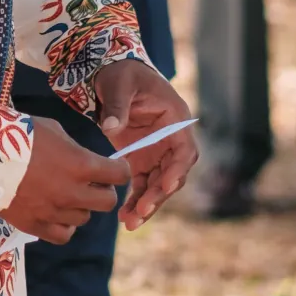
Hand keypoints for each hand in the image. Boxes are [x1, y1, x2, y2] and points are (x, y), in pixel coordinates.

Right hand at [0, 119, 130, 244]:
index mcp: (80, 165)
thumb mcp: (53, 130)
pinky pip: (64, 235)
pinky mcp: (36, 226)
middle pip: (108, 202)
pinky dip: (64, 226)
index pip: (119, 174)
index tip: (113, 167)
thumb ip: (74, 150)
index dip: (119, 169)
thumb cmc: (17, 133)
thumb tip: (84, 160)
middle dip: (104, 190)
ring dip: (80, 206)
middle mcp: (72, 192)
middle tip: (92, 183)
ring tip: (65, 194)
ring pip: (84, 218)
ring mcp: (54, 212)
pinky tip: (57, 213)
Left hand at [91, 59, 196, 229]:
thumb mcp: (119, 84)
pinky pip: (143, 185)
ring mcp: (157, 152)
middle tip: (140, 213)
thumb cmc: (121, 74)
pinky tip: (124, 216)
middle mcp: (171, 140)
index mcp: (176, 120)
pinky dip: (135, 200)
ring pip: (158, 186)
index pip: (184, 152)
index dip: (176, 171)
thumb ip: (117, 106)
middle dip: (158, 196)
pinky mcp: (141, 159)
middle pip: (172, 175)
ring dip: (146, 205)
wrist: (110, 72)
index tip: (165, 187)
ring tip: (129, 223)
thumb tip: (110, 128)